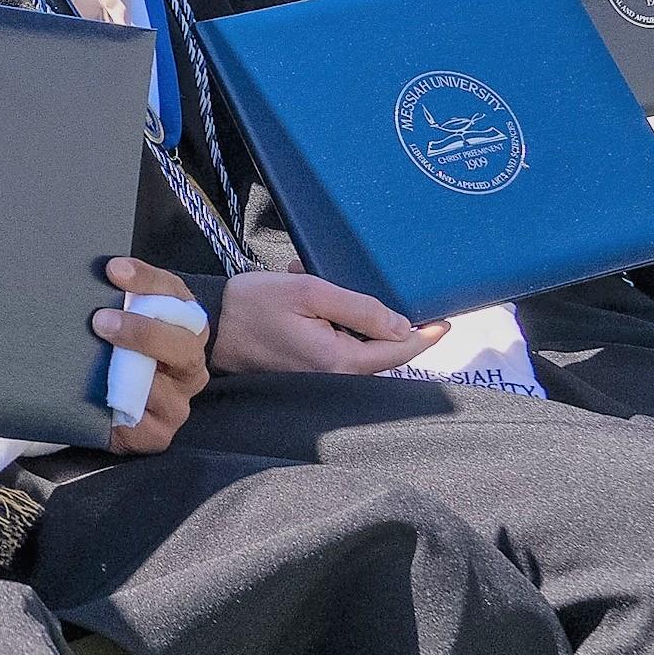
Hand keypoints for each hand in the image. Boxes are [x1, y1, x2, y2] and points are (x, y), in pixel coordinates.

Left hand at [99, 258, 207, 454]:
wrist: (122, 392)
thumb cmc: (127, 341)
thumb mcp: (134, 307)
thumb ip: (131, 287)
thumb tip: (111, 269)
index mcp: (190, 330)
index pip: (178, 300)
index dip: (148, 283)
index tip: (113, 271)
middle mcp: (190, 369)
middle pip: (181, 348)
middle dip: (144, 333)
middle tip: (102, 321)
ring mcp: (177, 404)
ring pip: (164, 392)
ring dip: (129, 377)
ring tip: (101, 364)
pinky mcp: (157, 435)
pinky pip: (145, 429)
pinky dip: (123, 417)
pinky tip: (104, 402)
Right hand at [209, 269, 445, 375]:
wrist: (206, 326)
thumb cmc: (253, 305)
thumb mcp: (308, 292)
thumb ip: (358, 307)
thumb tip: (400, 324)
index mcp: (341, 360)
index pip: (399, 351)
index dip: (425, 335)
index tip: (446, 321)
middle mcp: (336, 375)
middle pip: (380, 349)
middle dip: (382, 316)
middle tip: (374, 284)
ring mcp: (320, 374)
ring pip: (357, 343)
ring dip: (349, 312)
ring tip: (315, 279)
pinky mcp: (306, 368)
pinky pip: (336, 343)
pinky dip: (332, 318)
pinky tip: (306, 292)